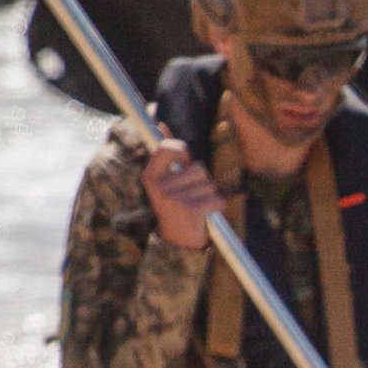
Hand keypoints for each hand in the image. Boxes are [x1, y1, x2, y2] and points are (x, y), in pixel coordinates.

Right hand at [142, 136, 216, 250]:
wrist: (176, 244)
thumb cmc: (174, 205)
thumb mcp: (165, 180)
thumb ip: (164, 153)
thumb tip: (160, 123)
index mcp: (150, 177)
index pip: (167, 147)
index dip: (182, 151)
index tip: (185, 161)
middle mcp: (160, 187)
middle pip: (198, 168)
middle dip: (201, 180)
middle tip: (191, 195)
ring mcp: (174, 199)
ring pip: (209, 183)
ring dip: (209, 194)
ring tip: (197, 206)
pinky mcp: (191, 210)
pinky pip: (217, 198)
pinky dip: (216, 206)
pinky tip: (204, 215)